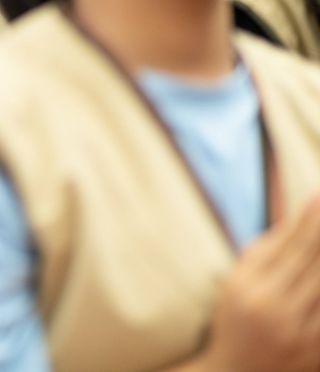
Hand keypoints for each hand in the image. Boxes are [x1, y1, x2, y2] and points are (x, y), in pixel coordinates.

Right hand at [196, 196, 319, 371]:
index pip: (287, 246)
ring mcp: (297, 332)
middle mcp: (273, 307)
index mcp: (248, 286)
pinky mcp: (315, 351)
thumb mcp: (237, 283)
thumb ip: (262, 253)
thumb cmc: (236, 321)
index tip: (319, 196)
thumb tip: (295, 222)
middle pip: (312, 262)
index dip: (307, 221)